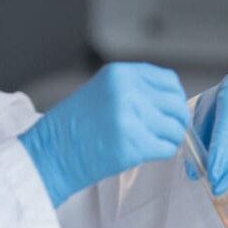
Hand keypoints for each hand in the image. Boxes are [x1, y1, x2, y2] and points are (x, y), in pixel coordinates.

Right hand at [19, 63, 188, 206]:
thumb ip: (134, 90)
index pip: (168, 80)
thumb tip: (169, 101)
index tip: (170, 110)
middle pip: (175, 104)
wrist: (52, 152)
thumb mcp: (103, 92)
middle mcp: (127, 91)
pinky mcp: (133, 144)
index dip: (174, 98)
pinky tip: (145, 152)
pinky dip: (161, 152)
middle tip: (166, 131)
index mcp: (120, 74)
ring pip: (174, 128)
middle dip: (175, 120)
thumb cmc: (74, 126)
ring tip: (151, 142)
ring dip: (168, 138)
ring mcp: (130, 117)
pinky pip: (166, 148)